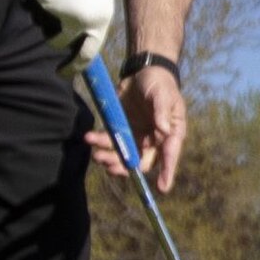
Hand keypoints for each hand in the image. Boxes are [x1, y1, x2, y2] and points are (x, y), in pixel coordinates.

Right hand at [26, 0, 114, 72]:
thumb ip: (93, 18)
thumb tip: (84, 38)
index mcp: (98, 20)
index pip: (88, 53)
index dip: (75, 66)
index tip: (64, 72)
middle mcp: (79, 20)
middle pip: (62, 44)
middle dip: (57, 52)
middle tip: (54, 61)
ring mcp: (59, 11)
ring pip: (45, 27)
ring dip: (46, 19)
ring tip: (53, 1)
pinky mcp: (42, 1)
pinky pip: (36, 11)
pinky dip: (37, 5)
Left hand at [94, 60, 187, 194]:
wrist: (142, 72)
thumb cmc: (159, 83)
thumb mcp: (163, 94)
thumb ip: (162, 111)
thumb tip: (164, 130)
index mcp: (170, 134)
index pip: (169, 155)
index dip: (167, 172)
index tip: (162, 188)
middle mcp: (153, 140)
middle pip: (141, 162)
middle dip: (125, 167)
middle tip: (110, 166)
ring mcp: (135, 137)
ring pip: (122, 156)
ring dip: (108, 158)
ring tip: (96, 154)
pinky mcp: (121, 130)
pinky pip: (110, 143)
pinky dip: (99, 143)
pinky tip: (90, 138)